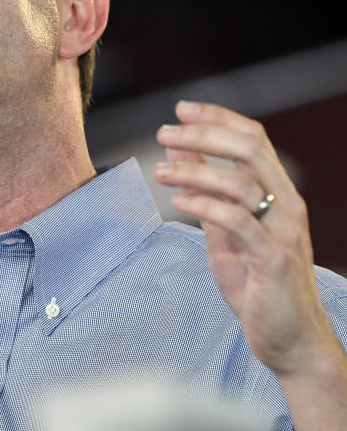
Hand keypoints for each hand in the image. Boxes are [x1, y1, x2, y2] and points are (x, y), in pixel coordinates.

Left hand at [152, 101, 341, 378]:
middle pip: (249, 150)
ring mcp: (283, 231)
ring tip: (159, 171)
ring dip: (194, 171)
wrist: (290, 340)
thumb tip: (179, 154)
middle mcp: (287, 205)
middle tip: (163, 132)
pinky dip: (204, 206)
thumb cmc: (256, 283)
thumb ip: (206, 192)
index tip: (182, 109)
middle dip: (203, 135)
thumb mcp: (224, 230)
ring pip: (241, 182)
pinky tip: (177, 202)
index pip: (254, 139)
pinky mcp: (273, 259)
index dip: (219, 119)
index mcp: (278, 193)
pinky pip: (237, 221)